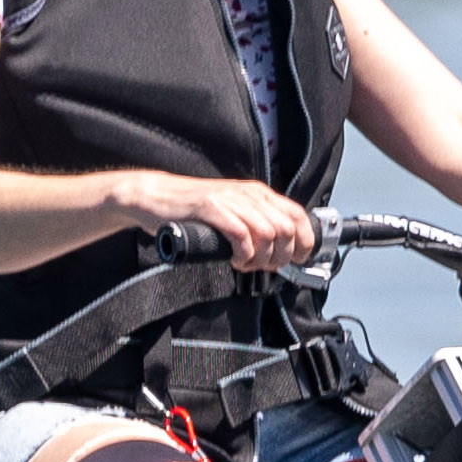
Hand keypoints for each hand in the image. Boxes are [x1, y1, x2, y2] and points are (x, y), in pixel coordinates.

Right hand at [123, 172, 317, 269]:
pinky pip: (242, 235)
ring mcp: (230, 200)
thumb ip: (255, 225)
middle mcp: (248, 194)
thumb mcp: (232, 213)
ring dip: (262, 258)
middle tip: (265, 267)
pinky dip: (244, 254)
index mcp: (257, 194)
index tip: (298, 260)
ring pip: (268, 233)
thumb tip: (279, 251)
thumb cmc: (192, 211)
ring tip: (247, 265)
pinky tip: (235, 260)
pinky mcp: (211, 208)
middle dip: (281, 256)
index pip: (297, 215)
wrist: (157, 197)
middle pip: (286, 229)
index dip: (305, 242)